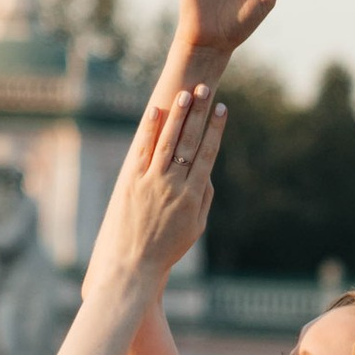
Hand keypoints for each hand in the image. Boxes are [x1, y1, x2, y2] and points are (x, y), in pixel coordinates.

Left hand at [95, 83, 227, 296]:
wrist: (133, 265)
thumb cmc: (167, 249)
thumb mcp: (195, 228)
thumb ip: (204, 198)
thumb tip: (208, 173)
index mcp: (193, 196)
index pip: (207, 154)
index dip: (216, 129)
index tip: (223, 108)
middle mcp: (174, 184)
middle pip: (189, 141)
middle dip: (199, 113)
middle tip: (205, 88)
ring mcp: (151, 181)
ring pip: (167, 141)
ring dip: (177, 115)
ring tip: (185, 93)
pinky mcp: (131, 182)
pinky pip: (142, 151)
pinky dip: (150, 130)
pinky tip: (155, 112)